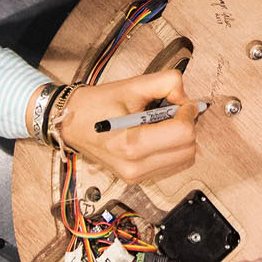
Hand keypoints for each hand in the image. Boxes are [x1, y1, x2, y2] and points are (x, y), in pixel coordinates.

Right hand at [60, 70, 200, 182]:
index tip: (180, 102)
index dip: (188, 113)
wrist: (72, 124)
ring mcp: (136, 176)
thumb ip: (166, 82)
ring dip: (181, 139)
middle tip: (172, 111)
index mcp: (131, 144)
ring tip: (162, 124)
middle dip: (186, 126)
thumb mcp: (132, 85)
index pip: (183, 133)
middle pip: (189, 149)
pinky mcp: (137, 179)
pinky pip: (172, 166)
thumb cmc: (96, 105)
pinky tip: (156, 136)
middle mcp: (134, 166)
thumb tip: (186, 97)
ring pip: (185, 160)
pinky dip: (172, 149)